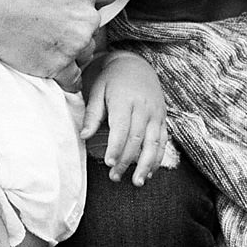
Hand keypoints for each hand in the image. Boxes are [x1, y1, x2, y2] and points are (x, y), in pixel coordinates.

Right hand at [0, 0, 116, 90]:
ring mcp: (73, 44)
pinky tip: (60, 71)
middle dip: (80, 22)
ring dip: (74, 47)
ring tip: (50, 40)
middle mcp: (86, 17)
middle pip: (95, 23)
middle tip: (56, 19)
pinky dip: (67, 76)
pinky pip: (73, 79)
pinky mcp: (58, 65)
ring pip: (86, 49)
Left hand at [80, 51, 171, 183]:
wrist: (136, 64)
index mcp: (124, 100)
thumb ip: (92, 114)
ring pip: (154, 143)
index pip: (122, 128)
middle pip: (137, 139)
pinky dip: (157, 158)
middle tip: (114, 177)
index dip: (116, 147)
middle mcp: (143, 108)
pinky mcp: (162, 119)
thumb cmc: (111, 79)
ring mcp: (156, 114)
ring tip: (137, 182)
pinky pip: (163, 141)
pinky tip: (149, 172)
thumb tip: (83, 136)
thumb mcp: (97, 90)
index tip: (109, 163)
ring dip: (146, 165)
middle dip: (127, 161)